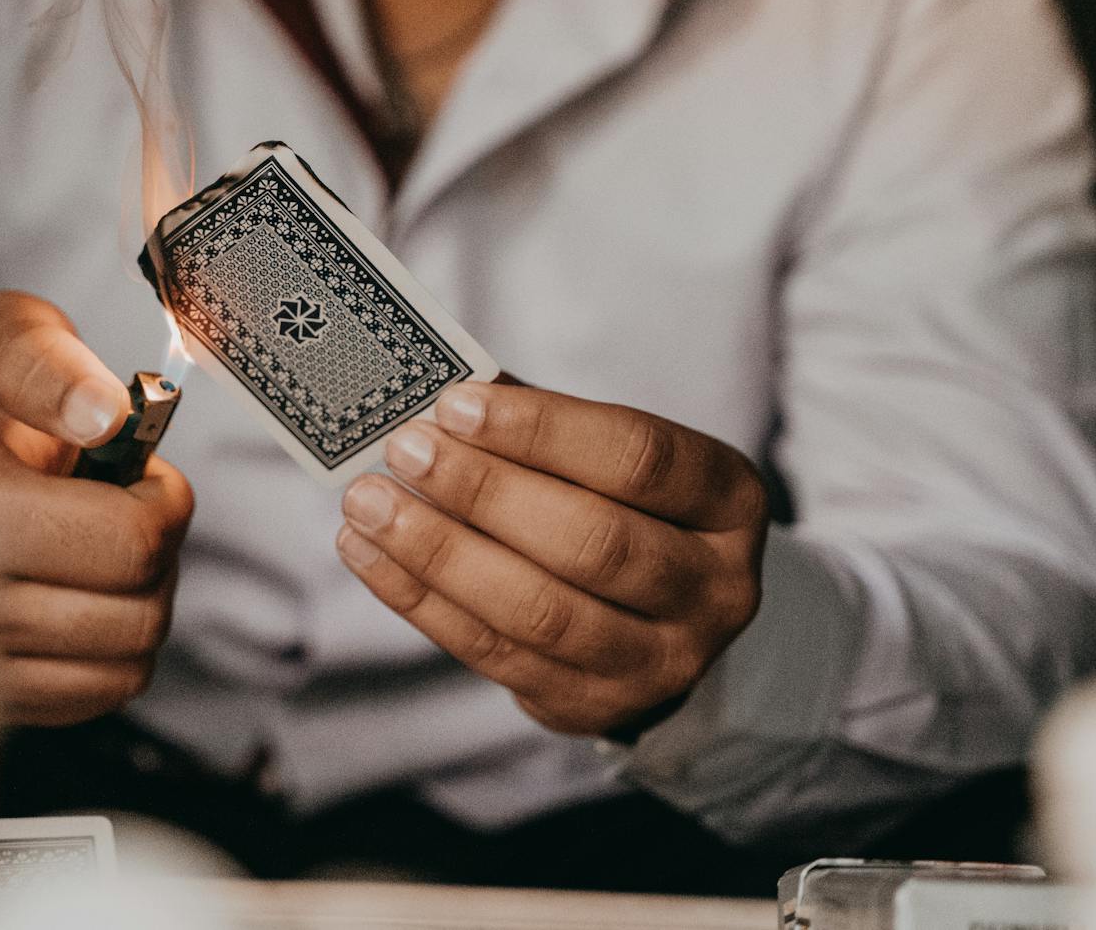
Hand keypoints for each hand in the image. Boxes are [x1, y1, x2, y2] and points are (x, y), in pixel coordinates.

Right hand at [0, 291, 194, 725]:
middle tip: (118, 506)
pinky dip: (114, 647)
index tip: (137, 472)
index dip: (160, 500)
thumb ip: (48, 362)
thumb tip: (103, 414)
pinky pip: (102, 693)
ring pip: (127, 659)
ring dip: (138, 599)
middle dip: (152, 548)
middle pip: (136, 610)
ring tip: (97, 547)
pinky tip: (80, 594)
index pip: (127, 544)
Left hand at [336, 384, 766, 736]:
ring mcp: (662, 662)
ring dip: (440, 553)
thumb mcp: (608, 457)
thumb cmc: (621, 507)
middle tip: (404, 450)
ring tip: (368, 504)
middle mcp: (714, 588)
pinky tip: (367, 551)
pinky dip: (419, 600)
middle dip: (484, 493)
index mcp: (728, 500)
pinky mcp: (593, 706)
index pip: (639, 458)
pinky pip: (494, 654)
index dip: (543, 431)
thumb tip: (438, 389)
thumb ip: (538, 423)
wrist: (658, 621)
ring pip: (540, 611)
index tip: (454, 403)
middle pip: (592, 541)